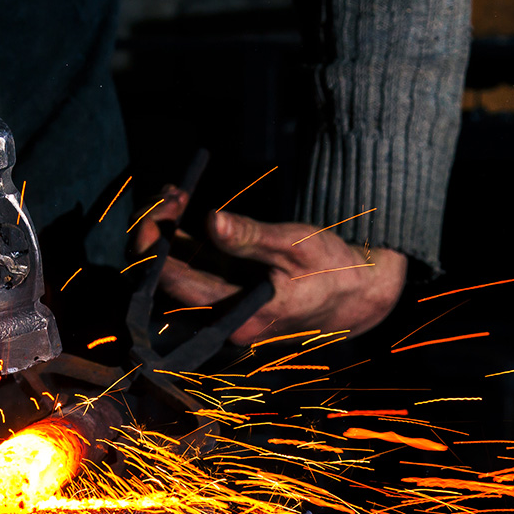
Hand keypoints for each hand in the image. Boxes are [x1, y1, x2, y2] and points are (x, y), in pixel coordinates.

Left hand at [133, 185, 406, 345]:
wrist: (356, 294)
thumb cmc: (331, 269)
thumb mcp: (295, 245)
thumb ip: (251, 237)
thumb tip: (212, 221)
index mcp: (235, 317)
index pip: (172, 283)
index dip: (156, 243)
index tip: (167, 203)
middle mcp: (221, 319)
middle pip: (165, 280)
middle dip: (156, 234)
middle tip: (170, 194)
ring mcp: (223, 305)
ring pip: (175, 271)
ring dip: (167, 234)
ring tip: (175, 194)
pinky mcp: (228, 291)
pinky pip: (192, 266)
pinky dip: (183, 238)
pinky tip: (182, 205)